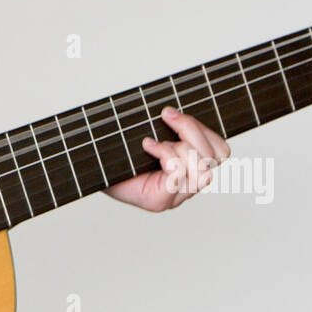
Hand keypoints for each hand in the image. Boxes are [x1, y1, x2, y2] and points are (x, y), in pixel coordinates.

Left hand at [104, 106, 229, 211]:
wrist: (90, 169)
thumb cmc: (118, 153)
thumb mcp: (151, 132)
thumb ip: (173, 126)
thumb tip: (177, 109)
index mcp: (191, 168)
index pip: (221, 151)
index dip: (203, 129)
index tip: (170, 113)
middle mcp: (188, 186)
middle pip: (215, 157)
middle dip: (191, 130)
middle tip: (166, 117)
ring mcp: (176, 196)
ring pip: (203, 168)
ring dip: (179, 147)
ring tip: (154, 142)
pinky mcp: (160, 202)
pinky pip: (179, 174)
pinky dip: (165, 155)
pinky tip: (148, 147)